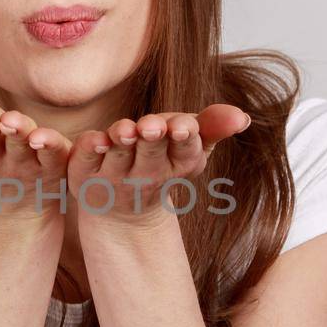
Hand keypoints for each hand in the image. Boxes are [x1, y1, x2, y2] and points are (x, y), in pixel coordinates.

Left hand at [67, 107, 251, 226]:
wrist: (122, 209)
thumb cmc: (161, 163)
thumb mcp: (190, 145)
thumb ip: (213, 127)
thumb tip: (243, 116)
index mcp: (175, 166)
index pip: (185, 152)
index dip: (184, 138)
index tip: (184, 126)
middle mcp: (144, 174)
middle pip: (151, 153)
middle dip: (153, 138)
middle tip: (153, 126)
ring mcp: (112, 176)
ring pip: (118, 154)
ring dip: (122, 140)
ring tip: (126, 129)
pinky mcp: (83, 173)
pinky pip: (84, 158)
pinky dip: (88, 147)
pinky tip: (94, 139)